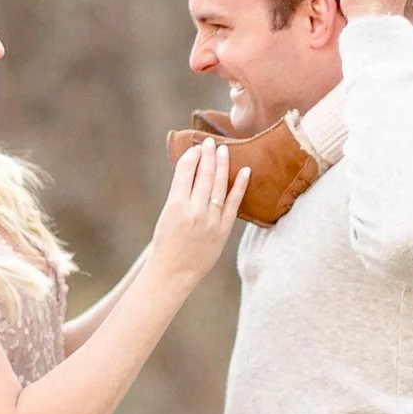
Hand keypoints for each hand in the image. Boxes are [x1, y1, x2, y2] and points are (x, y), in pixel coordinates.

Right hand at [151, 141, 247, 286]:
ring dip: (222, 164)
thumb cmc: (166, 242)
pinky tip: (246, 170)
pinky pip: (234, 204)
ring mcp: (211, 221)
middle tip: (210, 141)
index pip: (186, 172)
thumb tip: (194, 167)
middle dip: (207, 155)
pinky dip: (240, 186)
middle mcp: (195, 211)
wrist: (173, 272)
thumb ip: (180, 192)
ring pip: (219, 185)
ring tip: (223, 149)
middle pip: (204, 175)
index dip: (192, 156)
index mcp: (176, 205)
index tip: (196, 147)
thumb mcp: (167, 213)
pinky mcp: (223, 231)